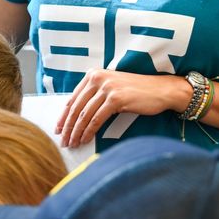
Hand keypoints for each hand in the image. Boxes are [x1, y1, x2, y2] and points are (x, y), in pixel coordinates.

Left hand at [56, 70, 188, 147]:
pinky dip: (89, 132)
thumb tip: (75, 116)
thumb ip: (94, 96)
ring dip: (76, 132)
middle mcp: (98, 78)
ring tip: (73, 144)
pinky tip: (85, 140)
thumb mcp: (112, 88)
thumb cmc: (136, 92)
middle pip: (75, 107)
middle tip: (63, 141)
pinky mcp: (116, 99)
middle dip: (67, 127)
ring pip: (84, 115)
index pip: (72, 98)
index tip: (58, 129)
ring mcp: (107, 88)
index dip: (63, 116)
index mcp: (93, 74)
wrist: (160, 90)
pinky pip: (97, 119)